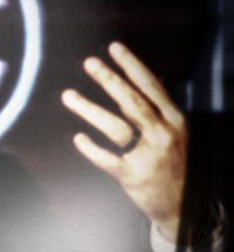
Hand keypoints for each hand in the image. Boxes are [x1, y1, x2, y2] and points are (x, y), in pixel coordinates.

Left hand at [61, 42, 186, 239]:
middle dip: (109, 80)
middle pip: (132, 102)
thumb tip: (154, 76)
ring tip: (68, 96)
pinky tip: (77, 138)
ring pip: (116, 127)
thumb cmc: (174, 161)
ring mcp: (149, 155)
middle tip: (88, 63)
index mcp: (175, 119)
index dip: (132, 65)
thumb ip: (162, 106)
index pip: (151, 86)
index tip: (114, 47)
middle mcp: (164, 134)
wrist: (184, 204)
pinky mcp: (134, 176)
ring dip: (89, 109)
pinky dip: (91, 148)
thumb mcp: (177, 131)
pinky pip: (108, 159)